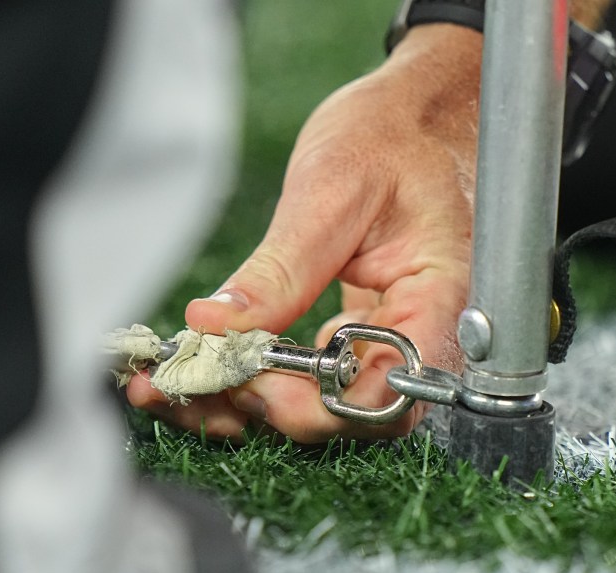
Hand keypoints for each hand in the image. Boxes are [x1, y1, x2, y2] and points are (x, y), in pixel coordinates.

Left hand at [128, 25, 482, 441]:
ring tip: (176, 382)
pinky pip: (315, 376)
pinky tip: (209, 362)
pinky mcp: (360, 335)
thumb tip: (218, 325)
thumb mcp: (332, 189)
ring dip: (251, 401)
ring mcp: (390, 337)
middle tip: (194, 379)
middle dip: (270, 408)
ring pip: (327, 404)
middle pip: (354, 412)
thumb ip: (282, 268)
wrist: (410, 118)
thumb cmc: (392, 136)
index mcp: (440, 297)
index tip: (249, 379)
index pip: (393, 389)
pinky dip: (262, 375)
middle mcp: (423, 332)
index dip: (320, 403)